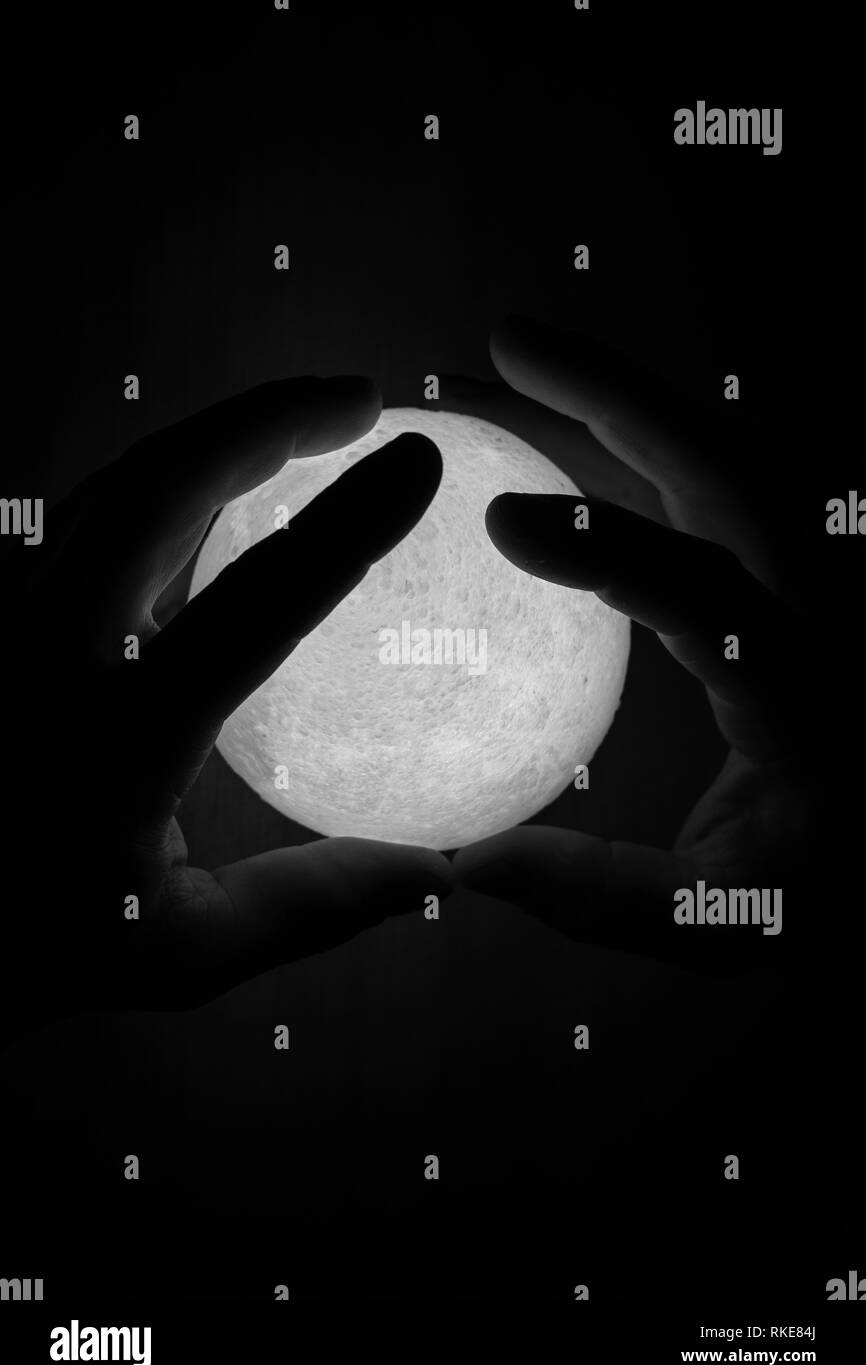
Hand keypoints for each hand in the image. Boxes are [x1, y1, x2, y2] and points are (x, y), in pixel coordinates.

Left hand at [1, 376, 452, 1037]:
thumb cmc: (36, 950)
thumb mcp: (183, 956)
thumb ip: (312, 904)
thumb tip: (440, 872)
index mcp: (111, 741)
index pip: (250, 606)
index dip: (343, 524)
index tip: (417, 461)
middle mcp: (44, 655)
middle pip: (155, 489)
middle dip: (266, 422)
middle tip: (359, 399)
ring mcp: (8, 622)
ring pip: (113, 487)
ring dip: (214, 439)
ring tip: (305, 421)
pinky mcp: (0, 612)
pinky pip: (87, 520)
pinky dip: (165, 482)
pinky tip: (219, 487)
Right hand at [447, 316, 824, 972]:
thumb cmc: (835, 893)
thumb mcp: (727, 924)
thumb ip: (598, 895)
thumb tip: (463, 865)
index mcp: (812, 702)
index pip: (713, 598)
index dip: (608, 549)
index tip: (502, 517)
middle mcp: (827, 619)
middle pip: (735, 471)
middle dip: (618, 393)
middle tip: (505, 342)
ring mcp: (817, 589)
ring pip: (727, 462)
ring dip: (624, 403)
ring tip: (517, 366)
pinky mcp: (792, 584)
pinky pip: (711, 497)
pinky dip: (637, 455)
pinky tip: (565, 445)